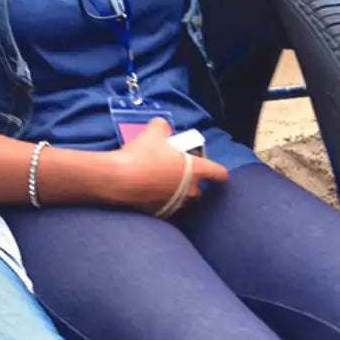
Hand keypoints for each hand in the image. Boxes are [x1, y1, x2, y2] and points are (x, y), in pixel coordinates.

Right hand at [108, 117, 227, 214]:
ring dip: (177, 191)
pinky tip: (148, 189)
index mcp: (195, 170)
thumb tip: (163, 128)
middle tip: (176, 169)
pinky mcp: (162, 213)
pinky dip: (162, 198)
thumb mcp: (152, 131)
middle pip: (200, 188)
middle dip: (191, 180)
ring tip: (160, 179)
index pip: (219, 173)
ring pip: (183, 198)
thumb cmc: (142, 154)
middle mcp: (191, 190)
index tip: (212, 168)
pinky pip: (167, 205)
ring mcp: (177, 204)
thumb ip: (163, 126)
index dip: (218, 170)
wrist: (120, 179)